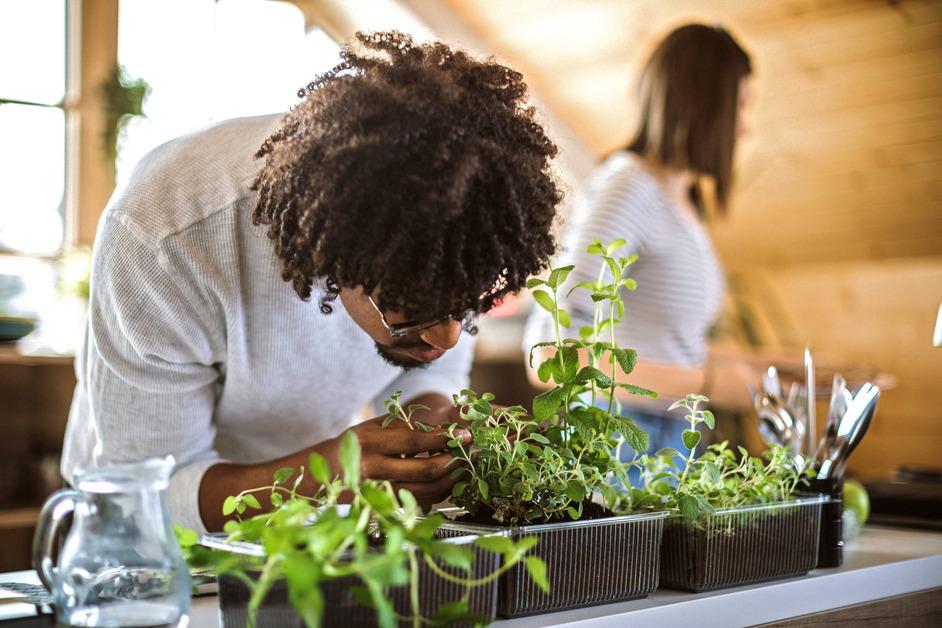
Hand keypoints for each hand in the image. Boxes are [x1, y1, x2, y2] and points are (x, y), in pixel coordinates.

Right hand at [323, 413, 471, 504]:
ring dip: (451, 479)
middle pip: (424, 470)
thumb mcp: (372, 426)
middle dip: (453, 461)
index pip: (414, 441)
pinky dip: (439, 491)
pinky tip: (449, 480)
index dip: (442, 439)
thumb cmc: (354, 444)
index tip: (465, 435)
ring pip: (426, 490)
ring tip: (464, 466)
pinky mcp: (384, 508)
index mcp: (369, 443)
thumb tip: (444, 425)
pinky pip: (420, 502)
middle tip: (468, 452)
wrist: (326, 474)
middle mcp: (372, 469)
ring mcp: (378, 493)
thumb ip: (403, 425)